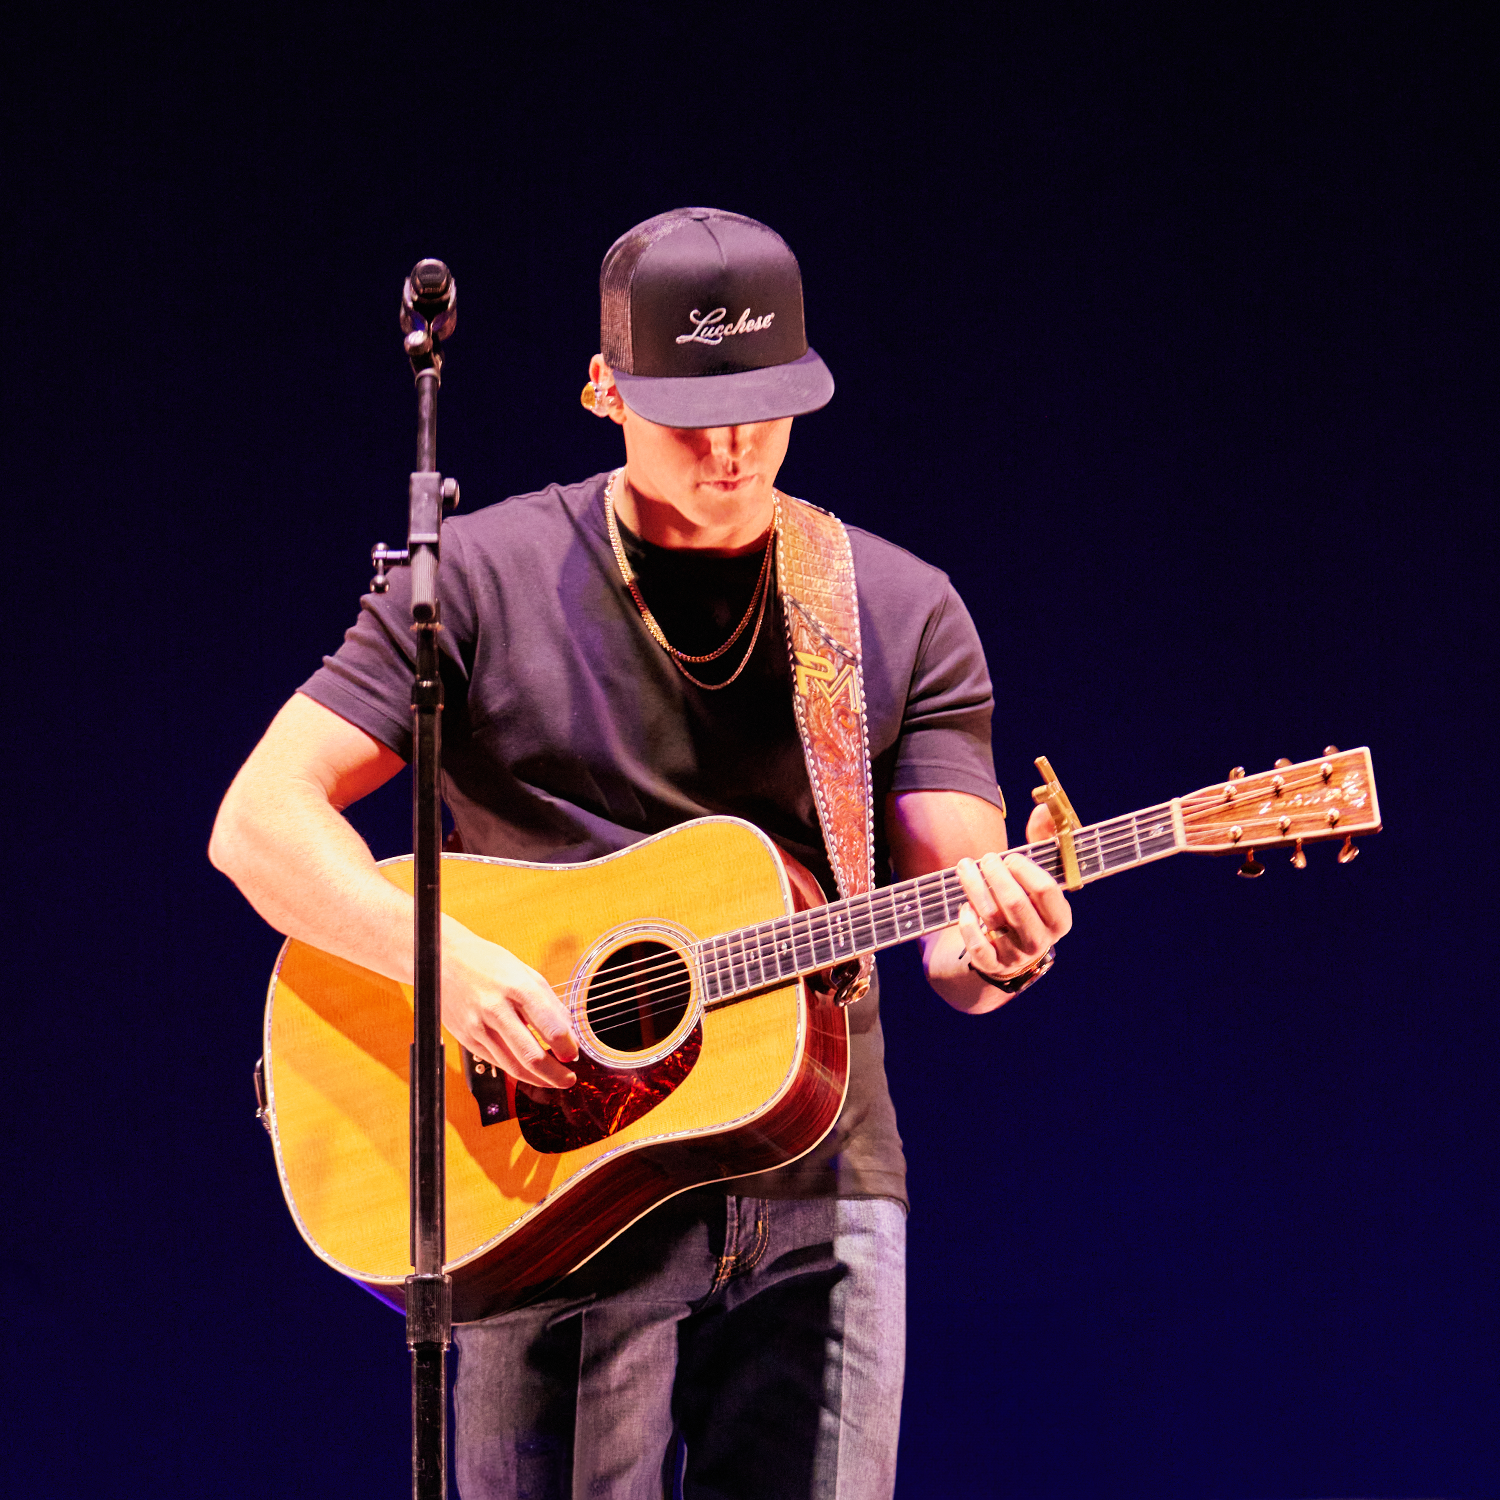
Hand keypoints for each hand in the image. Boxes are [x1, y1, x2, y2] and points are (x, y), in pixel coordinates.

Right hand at [441, 920, 578, 1088]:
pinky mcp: (467, 1039)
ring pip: (512, 1066)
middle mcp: (496, 1008)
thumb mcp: (525, 972)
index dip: (567, 1047)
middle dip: (555, 1074)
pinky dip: (516, 1070)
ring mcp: (479, 1026)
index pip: (550, 1026)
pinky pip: (496, 1062)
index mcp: (517, 987)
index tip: (573, 1054)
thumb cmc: (487, 962)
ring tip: (553, 1080)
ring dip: (537, 1079)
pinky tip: (529, 1071)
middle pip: (531, 1055)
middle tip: (569, 1079)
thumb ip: (548, 1003)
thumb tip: (569, 1033)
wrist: (443, 959)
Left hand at [954, 802, 1071, 981]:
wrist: (1007, 951)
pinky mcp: (990, 965)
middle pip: (1016, 903)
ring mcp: (1015, 955)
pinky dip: (967, 923)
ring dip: (974, 887)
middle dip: (996, 875)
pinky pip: (976, 946)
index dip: (1025, 869)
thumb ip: (1045, 841)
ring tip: (964, 866)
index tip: (1010, 857)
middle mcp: (1040, 940)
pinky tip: (964, 905)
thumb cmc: (1024, 902)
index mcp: (1059, 920)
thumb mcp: (1039, 876)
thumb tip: (1044, 808)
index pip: (1047, 891)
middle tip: (986, 858)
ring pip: (992, 918)